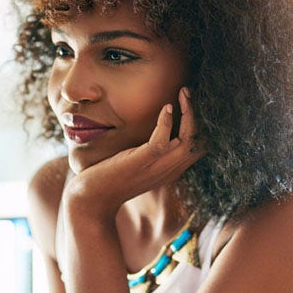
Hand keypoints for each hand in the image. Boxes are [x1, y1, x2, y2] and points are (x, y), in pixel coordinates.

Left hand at [66, 87, 201, 216]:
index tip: (191, 104)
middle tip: (188, 92)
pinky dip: (166, 122)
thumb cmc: (111, 179)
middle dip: (199, 114)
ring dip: (189, 113)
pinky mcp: (140, 163)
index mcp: (170, 170)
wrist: (91, 200)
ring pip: (188, 141)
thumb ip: (150, 152)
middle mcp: (168, 170)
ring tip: (183, 93)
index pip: (199, 148)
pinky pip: (161, 142)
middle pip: (199, 142)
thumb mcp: (138, 164)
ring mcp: (155, 167)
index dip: (201, 125)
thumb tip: (154, 130)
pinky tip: (165, 107)